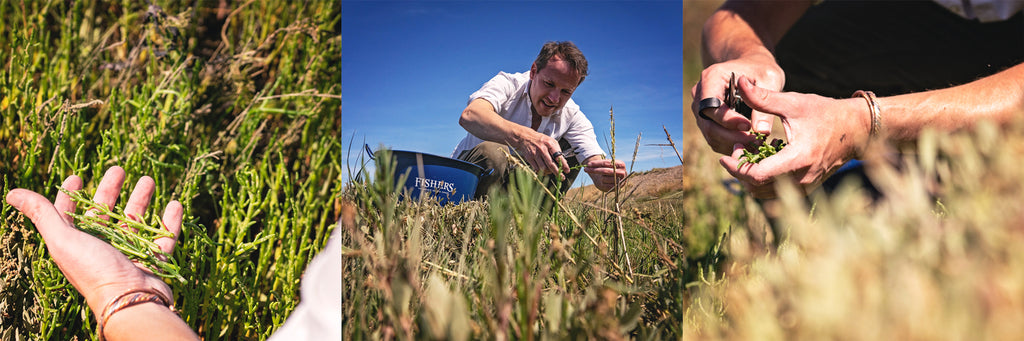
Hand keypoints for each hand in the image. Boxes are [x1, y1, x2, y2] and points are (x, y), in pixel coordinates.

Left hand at [5, 166, 183, 316]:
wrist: (129, 299)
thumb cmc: (93, 269)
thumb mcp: (63, 239)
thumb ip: (42, 214)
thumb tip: (12, 193)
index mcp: (76, 244)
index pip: (69, 215)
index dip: (70, 195)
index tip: (78, 176)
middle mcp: (101, 248)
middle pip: (105, 214)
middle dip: (111, 190)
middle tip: (119, 169)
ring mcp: (128, 255)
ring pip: (135, 222)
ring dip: (141, 200)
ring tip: (148, 180)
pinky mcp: (152, 261)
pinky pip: (163, 238)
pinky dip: (169, 222)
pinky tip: (175, 204)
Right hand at [515, 130, 569, 178]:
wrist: (525, 137)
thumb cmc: (540, 140)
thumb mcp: (550, 141)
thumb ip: (557, 150)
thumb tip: (563, 162)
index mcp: (549, 144)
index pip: (558, 156)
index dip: (563, 165)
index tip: (567, 171)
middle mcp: (542, 149)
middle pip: (551, 164)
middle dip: (557, 172)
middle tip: (562, 177)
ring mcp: (535, 154)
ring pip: (543, 168)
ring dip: (549, 172)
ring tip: (552, 172)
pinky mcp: (529, 158)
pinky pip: (537, 169)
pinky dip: (542, 172)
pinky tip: (545, 171)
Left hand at [584, 157, 626, 191]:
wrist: (618, 179)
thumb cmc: (611, 169)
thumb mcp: (608, 165)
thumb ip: (602, 164)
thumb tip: (589, 165)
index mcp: (621, 164)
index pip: (607, 163)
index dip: (597, 163)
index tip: (588, 164)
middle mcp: (622, 172)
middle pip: (605, 171)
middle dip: (594, 170)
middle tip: (586, 169)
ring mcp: (620, 181)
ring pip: (605, 178)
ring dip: (598, 176)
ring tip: (598, 176)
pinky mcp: (617, 187)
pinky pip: (606, 185)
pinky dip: (601, 182)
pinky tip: (598, 180)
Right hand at [690, 55, 784, 154]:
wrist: (751, 68)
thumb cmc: (761, 70)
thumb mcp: (769, 78)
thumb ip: (765, 101)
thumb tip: (762, 131)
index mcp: (712, 77)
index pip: (711, 105)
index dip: (728, 120)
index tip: (749, 127)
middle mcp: (700, 93)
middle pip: (707, 123)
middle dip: (730, 136)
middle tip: (754, 142)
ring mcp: (700, 108)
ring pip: (709, 134)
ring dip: (731, 143)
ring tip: (754, 144)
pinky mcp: (706, 119)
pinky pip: (714, 137)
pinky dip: (730, 144)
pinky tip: (748, 143)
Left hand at [718, 76, 871, 198]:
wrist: (858, 129)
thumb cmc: (826, 113)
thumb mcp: (794, 103)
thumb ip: (764, 97)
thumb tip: (741, 81)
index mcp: (798, 159)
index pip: (756, 175)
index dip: (735, 167)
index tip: (727, 153)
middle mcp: (802, 179)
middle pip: (757, 187)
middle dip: (740, 171)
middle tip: (737, 148)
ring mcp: (806, 186)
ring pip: (765, 193)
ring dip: (751, 176)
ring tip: (748, 153)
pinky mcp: (807, 188)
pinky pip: (777, 191)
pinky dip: (764, 179)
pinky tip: (763, 158)